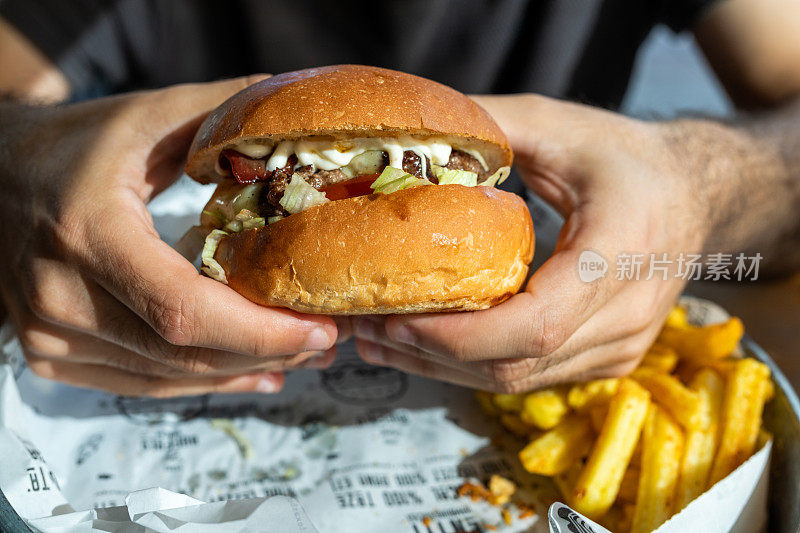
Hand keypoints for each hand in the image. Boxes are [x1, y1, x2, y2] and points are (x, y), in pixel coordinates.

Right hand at [0, 76, 345, 396]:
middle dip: (267, 353)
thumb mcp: (146, 116)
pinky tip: (252, 374)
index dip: (261, 331)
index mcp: (88, 231)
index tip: (322, 328)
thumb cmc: (74, 144)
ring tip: (303, 358)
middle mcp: (59, 294)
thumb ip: (222, 112)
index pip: (185, 310)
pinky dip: (202, 382)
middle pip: (183, 353)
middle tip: (326, 343)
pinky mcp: (51, 354)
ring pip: (167, 377)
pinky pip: (141, 384)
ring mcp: (49, 333)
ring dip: (242, 372)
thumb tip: (297, 112)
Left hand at [354, 94, 709, 391]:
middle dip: (431, 356)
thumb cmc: (630, 160)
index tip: (395, 320)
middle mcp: (625, 315)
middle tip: (366, 331)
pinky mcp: (608, 358)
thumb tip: (416, 135)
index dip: (457, 336)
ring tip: (381, 342)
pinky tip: (429, 345)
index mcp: (617, 255)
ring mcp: (620, 346)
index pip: (533, 324)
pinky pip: (530, 375)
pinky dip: (474, 366)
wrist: (696, 195)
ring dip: (443, 369)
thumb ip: (493, 125)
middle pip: (515, 364)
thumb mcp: (563, 126)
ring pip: (517, 380)